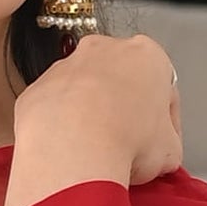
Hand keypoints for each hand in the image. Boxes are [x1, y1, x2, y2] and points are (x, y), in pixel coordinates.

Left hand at [4, 28, 183, 205]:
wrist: (73, 148)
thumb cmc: (125, 140)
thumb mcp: (170, 151)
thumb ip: (167, 142)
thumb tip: (158, 153)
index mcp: (147, 55)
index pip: (164, 90)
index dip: (165, 124)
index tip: (160, 145)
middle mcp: (104, 50)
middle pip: (121, 84)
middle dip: (125, 113)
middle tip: (129, 149)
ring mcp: (65, 66)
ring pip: (84, 94)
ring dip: (90, 119)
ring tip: (97, 155)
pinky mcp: (36, 89)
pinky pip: (54, 110)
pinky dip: (60, 128)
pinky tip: (69, 153)